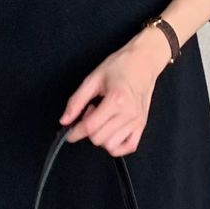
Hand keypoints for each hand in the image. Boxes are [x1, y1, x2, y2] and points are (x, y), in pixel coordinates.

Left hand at [59, 26, 171, 155]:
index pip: (90, 127)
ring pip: (111, 146)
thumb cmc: (121, 66)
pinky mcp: (143, 125)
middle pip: (99, 139)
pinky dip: (117, 146)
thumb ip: (76, 101)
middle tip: (91, 113)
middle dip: (89, 130)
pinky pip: (128, 147)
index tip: (69, 133)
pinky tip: (111, 133)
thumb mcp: (93, 79)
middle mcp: (128, 113)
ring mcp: (137, 121)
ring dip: (102, 136)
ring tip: (103, 119)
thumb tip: (65, 120)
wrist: (144, 61)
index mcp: (116, 100)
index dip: (75, 133)